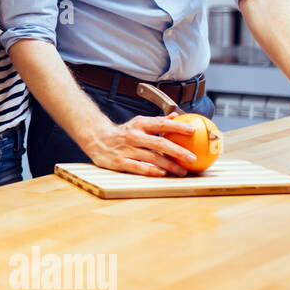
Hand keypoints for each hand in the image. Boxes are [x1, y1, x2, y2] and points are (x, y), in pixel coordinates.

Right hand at [82, 114, 200, 176]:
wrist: (96, 138)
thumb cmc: (121, 132)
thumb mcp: (138, 123)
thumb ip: (157, 121)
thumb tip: (177, 116)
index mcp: (140, 124)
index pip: (162, 124)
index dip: (178, 127)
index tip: (193, 131)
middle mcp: (134, 136)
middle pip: (160, 143)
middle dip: (178, 151)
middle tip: (192, 158)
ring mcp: (127, 149)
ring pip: (152, 158)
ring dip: (170, 165)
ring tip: (182, 171)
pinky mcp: (120, 161)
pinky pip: (139, 167)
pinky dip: (152, 171)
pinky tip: (163, 173)